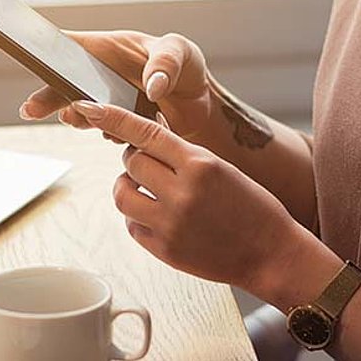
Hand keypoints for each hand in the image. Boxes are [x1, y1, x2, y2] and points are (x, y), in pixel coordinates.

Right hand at [19, 31, 212, 139]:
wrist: (201, 107)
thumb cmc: (187, 67)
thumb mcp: (181, 53)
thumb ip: (166, 64)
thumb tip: (152, 86)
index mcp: (108, 48)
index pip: (70, 43)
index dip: (46, 48)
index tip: (30, 56)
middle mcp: (100, 75)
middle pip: (63, 82)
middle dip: (46, 96)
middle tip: (31, 109)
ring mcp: (106, 102)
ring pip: (79, 110)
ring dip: (76, 117)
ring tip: (76, 118)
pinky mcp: (116, 125)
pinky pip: (103, 131)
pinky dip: (106, 133)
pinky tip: (118, 133)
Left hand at [70, 100, 307, 297]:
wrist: (272, 254)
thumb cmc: (252, 207)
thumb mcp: (222, 168)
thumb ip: (183, 156)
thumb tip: (144, 140)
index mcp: (200, 165)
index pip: (146, 133)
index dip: (113, 118)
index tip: (88, 107)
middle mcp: (182, 193)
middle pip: (131, 162)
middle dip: (135, 159)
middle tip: (149, 164)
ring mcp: (170, 224)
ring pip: (123, 194)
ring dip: (128, 186)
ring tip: (146, 189)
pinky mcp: (164, 250)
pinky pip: (131, 225)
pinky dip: (137, 217)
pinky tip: (157, 215)